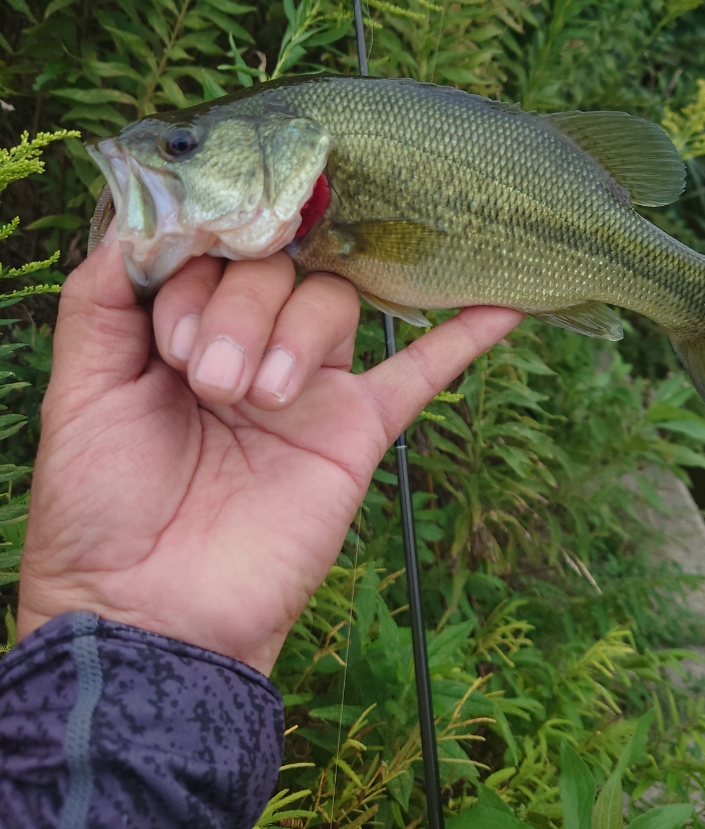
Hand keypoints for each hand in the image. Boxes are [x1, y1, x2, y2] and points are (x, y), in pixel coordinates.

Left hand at [16, 238, 521, 673]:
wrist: (153, 615)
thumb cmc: (100, 509)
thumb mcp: (80, 391)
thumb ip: (101, 298)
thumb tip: (138, 212)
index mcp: (184, 330)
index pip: (213, 252)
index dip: (197, 272)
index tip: (171, 335)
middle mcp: (249, 345)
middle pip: (276, 270)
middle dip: (239, 310)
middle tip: (208, 382)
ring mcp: (308, 387)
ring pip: (332, 303)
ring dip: (295, 334)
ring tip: (259, 400)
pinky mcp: (356, 431)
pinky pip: (421, 373)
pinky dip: (461, 337)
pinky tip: (501, 302)